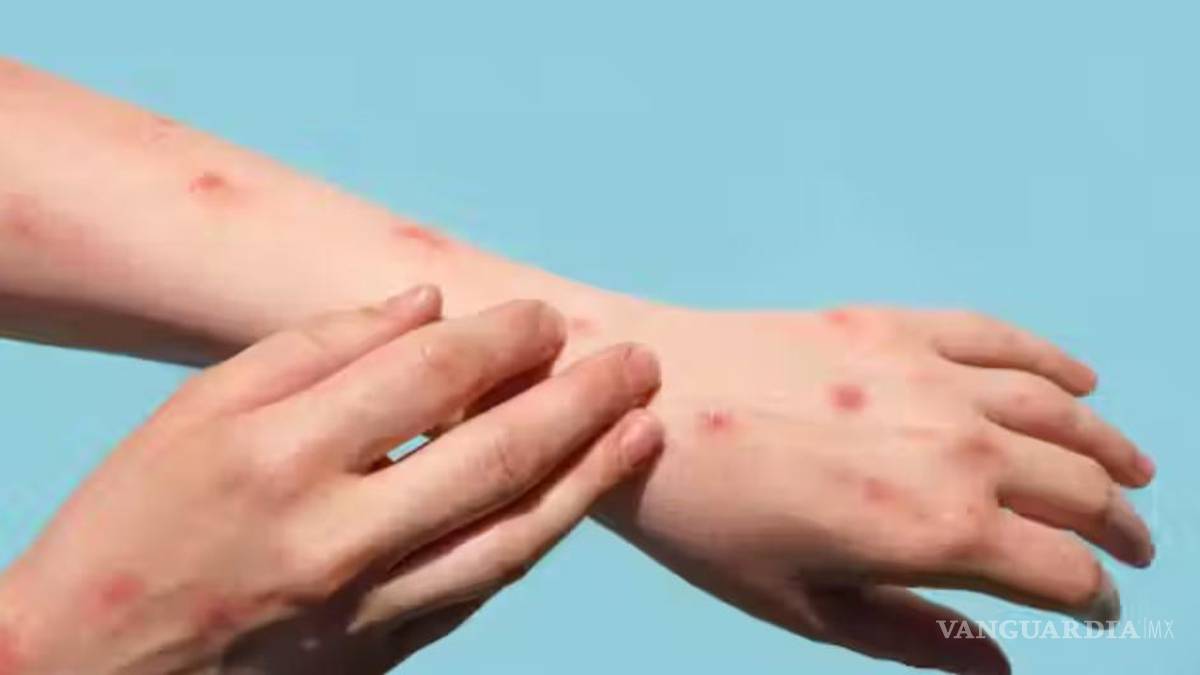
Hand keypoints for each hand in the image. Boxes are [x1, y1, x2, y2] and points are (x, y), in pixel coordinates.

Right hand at [0, 286, 664, 674]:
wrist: (93, 668)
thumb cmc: (137, 519)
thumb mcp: (199, 408)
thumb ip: (317, 347)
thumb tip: (428, 303)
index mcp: (278, 456)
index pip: (428, 377)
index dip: (503, 338)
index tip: (546, 317)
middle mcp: (334, 537)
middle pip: (495, 456)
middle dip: (581, 401)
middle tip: (638, 362)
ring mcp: (365, 607)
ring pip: (513, 536)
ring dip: (591, 476)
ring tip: (646, 428)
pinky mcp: (382, 652)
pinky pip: (482, 586)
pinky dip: (539, 533)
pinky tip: (577, 494)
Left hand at [600, 304, 1153, 673]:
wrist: (642, 404)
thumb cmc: (707, 519)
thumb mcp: (805, 608)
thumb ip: (917, 637)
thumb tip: (1005, 671)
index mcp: (939, 530)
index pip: (1064, 571)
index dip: (1095, 598)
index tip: (1099, 608)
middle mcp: (957, 447)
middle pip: (1079, 489)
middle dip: (1118, 527)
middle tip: (1135, 546)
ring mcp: (929, 377)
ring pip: (1058, 413)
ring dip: (1109, 447)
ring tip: (1137, 473)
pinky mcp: (894, 327)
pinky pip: (1001, 339)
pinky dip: (1052, 362)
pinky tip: (1079, 382)